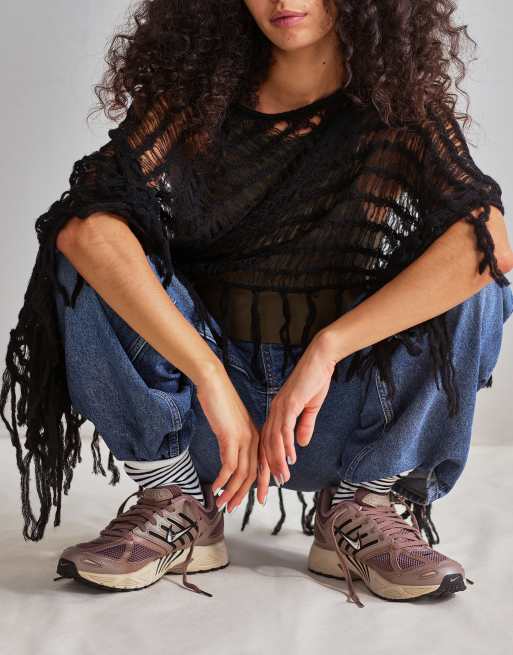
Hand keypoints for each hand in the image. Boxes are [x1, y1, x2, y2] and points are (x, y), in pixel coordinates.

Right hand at [195, 368, 259, 512]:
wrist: (213, 383)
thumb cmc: (219, 402)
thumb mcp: (231, 424)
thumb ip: (234, 440)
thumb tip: (230, 457)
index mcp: (257, 435)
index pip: (262, 465)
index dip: (260, 484)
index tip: (258, 500)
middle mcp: (254, 438)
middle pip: (253, 473)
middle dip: (243, 494)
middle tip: (233, 508)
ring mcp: (244, 438)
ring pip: (241, 473)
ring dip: (231, 492)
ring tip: (222, 504)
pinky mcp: (231, 437)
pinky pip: (229, 465)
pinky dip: (223, 480)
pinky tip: (215, 488)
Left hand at [257, 332, 337, 501]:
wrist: (320, 360)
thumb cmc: (315, 380)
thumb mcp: (310, 408)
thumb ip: (304, 426)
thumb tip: (301, 444)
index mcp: (277, 412)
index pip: (268, 442)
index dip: (267, 462)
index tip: (269, 479)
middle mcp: (275, 411)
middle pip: (266, 445)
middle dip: (267, 468)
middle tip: (269, 487)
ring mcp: (281, 407)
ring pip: (274, 440)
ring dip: (277, 461)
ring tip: (280, 478)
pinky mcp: (290, 404)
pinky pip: (285, 428)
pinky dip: (285, 445)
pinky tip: (289, 458)